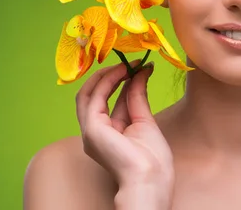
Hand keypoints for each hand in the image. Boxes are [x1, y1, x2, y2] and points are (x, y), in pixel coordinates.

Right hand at [76, 60, 174, 191]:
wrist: (151, 178)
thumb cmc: (151, 159)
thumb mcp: (144, 120)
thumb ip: (138, 96)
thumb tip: (141, 72)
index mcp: (106, 132)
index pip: (106, 100)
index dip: (119, 81)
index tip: (137, 67)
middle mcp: (93, 131)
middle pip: (91, 95)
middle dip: (108, 75)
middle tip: (128, 62)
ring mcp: (89, 130)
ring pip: (88, 93)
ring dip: (107, 75)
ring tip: (127, 64)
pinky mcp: (91, 128)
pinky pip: (95, 97)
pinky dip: (108, 80)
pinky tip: (124, 71)